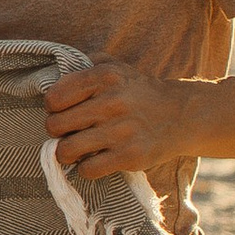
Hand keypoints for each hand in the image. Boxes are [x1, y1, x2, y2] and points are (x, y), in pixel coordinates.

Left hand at [43, 60, 197, 186]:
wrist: (182, 115)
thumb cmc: (138, 91)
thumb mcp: (116, 67)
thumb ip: (85, 65)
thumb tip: (54, 77)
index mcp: (104, 77)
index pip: (54, 98)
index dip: (53, 107)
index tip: (62, 110)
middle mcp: (112, 102)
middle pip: (55, 126)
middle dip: (56, 131)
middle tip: (67, 131)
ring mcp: (121, 131)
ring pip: (67, 150)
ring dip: (66, 153)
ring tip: (76, 148)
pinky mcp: (130, 156)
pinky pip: (88, 170)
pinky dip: (86, 168)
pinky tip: (95, 159)